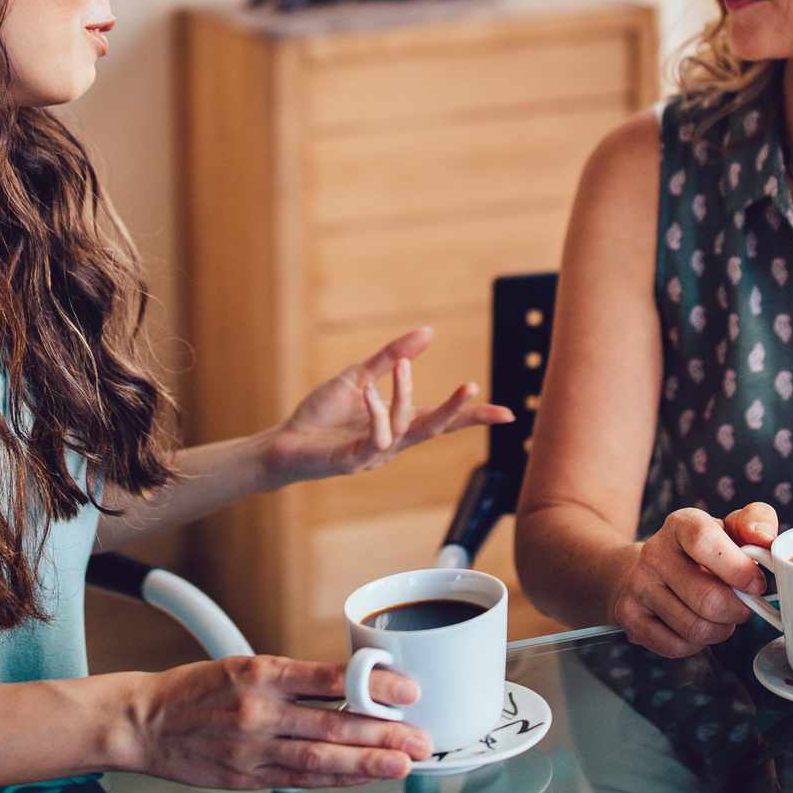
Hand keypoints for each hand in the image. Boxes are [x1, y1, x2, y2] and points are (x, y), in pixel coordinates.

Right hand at [133, 654, 430, 789]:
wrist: (144, 721)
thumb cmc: (197, 688)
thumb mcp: (244, 665)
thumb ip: (293, 679)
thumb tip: (349, 689)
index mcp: (262, 672)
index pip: (329, 680)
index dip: (373, 686)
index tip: (408, 690)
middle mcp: (260, 711)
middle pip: (332, 726)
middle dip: (383, 735)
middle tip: (420, 740)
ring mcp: (253, 749)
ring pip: (320, 760)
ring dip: (366, 764)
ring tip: (402, 764)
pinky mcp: (245, 778)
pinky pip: (299, 780)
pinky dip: (335, 781)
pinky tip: (362, 779)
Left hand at [270, 327, 513, 484]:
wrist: (284, 441)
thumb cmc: (322, 413)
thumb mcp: (360, 375)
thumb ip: (393, 357)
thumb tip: (428, 332)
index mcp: (398, 422)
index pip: (442, 419)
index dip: (473, 415)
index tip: (508, 414)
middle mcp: (393, 441)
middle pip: (435, 428)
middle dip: (456, 410)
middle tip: (472, 386)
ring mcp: (375, 454)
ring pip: (406, 427)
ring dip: (405, 394)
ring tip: (401, 366)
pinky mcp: (355, 460)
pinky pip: (376, 437)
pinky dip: (377, 413)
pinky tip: (369, 394)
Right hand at [610, 503, 778, 658]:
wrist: (642, 569)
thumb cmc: (698, 552)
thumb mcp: (726, 528)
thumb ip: (755, 522)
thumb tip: (766, 538)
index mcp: (680, 524)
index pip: (704, 540)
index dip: (737, 568)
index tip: (757, 583)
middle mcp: (654, 552)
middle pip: (708, 599)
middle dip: (737, 610)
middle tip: (742, 605)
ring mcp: (638, 585)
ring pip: (696, 628)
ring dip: (720, 629)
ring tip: (720, 615)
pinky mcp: (630, 616)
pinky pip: (678, 646)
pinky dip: (696, 644)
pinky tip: (696, 625)